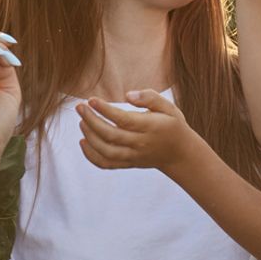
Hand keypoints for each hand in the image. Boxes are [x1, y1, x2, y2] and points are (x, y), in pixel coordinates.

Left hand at [77, 90, 196, 174]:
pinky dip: (91, 156)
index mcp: (150, 128)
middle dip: (91, 121)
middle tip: (80, 107)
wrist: (180, 154)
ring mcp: (134, 156)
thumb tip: (128, 95)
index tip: (91, 100)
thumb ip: (150, 98)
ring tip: (81, 121)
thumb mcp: (169, 107)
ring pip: (106, 151)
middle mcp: (141, 144)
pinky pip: (106, 164)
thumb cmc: (172, 126)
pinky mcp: (129, 164)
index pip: (123, 120)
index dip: (105, 110)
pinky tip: (83, 142)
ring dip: (89, 136)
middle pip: (110, 135)